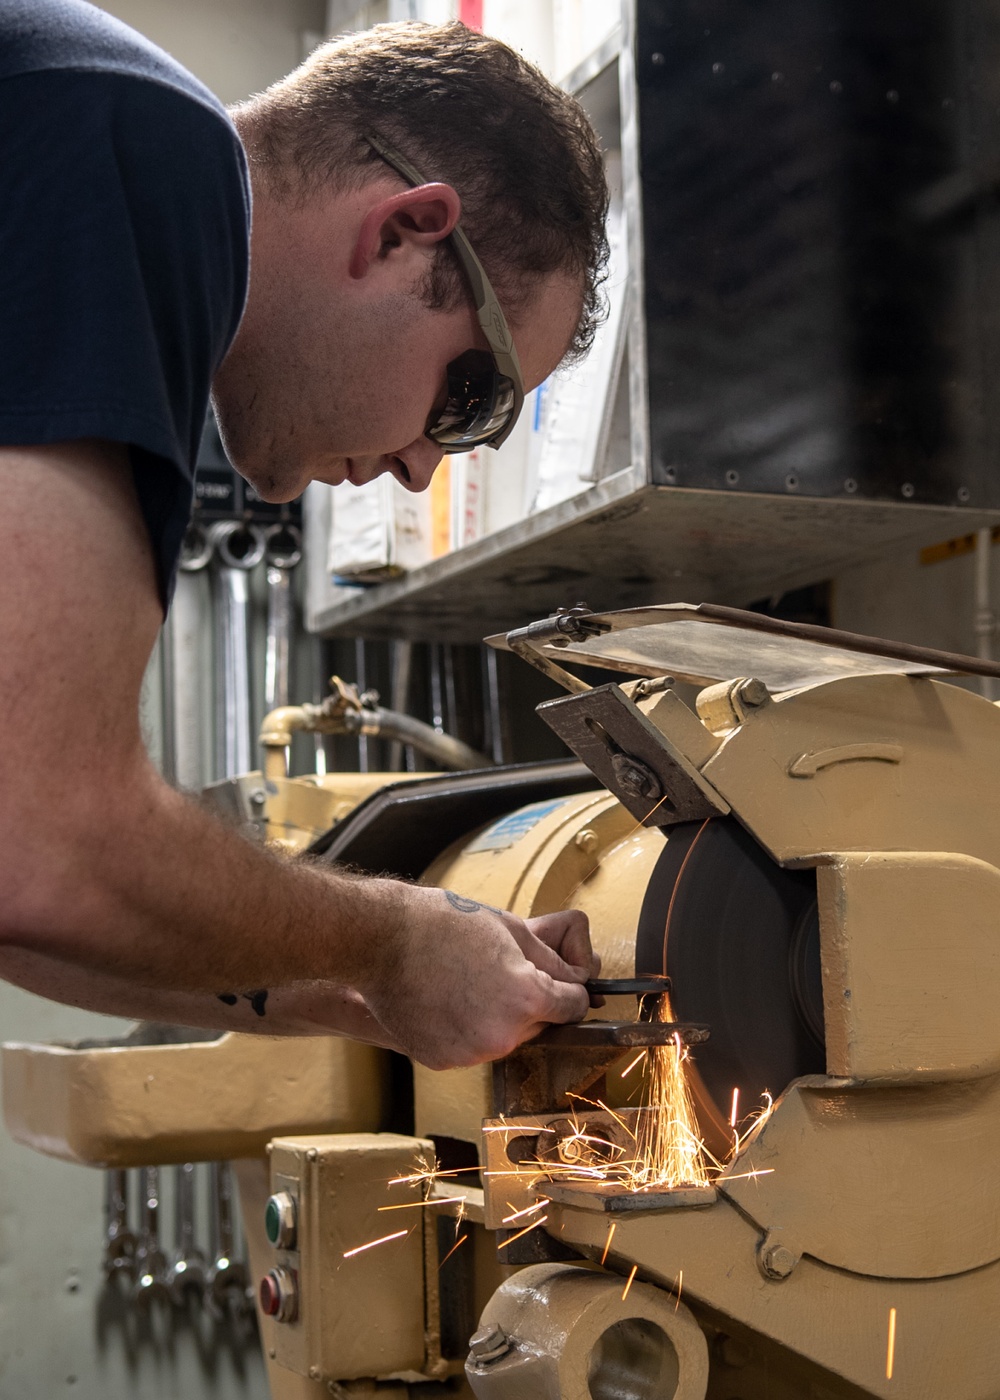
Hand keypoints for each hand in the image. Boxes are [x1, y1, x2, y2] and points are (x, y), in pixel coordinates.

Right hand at [359, 885, 599, 1070]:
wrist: (381, 940)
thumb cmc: (445, 924)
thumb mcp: (511, 930)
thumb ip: (549, 962)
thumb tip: (574, 980)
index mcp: (526, 999)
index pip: (574, 1006)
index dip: (568, 989)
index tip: (558, 980)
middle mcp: (503, 1036)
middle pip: (538, 1025)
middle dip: (530, 1003)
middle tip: (500, 973)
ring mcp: (471, 1053)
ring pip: (504, 1038)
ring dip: (498, 1019)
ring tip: (468, 984)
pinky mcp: (442, 1061)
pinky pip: (470, 1048)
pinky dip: (465, 1030)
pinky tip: (445, 1001)